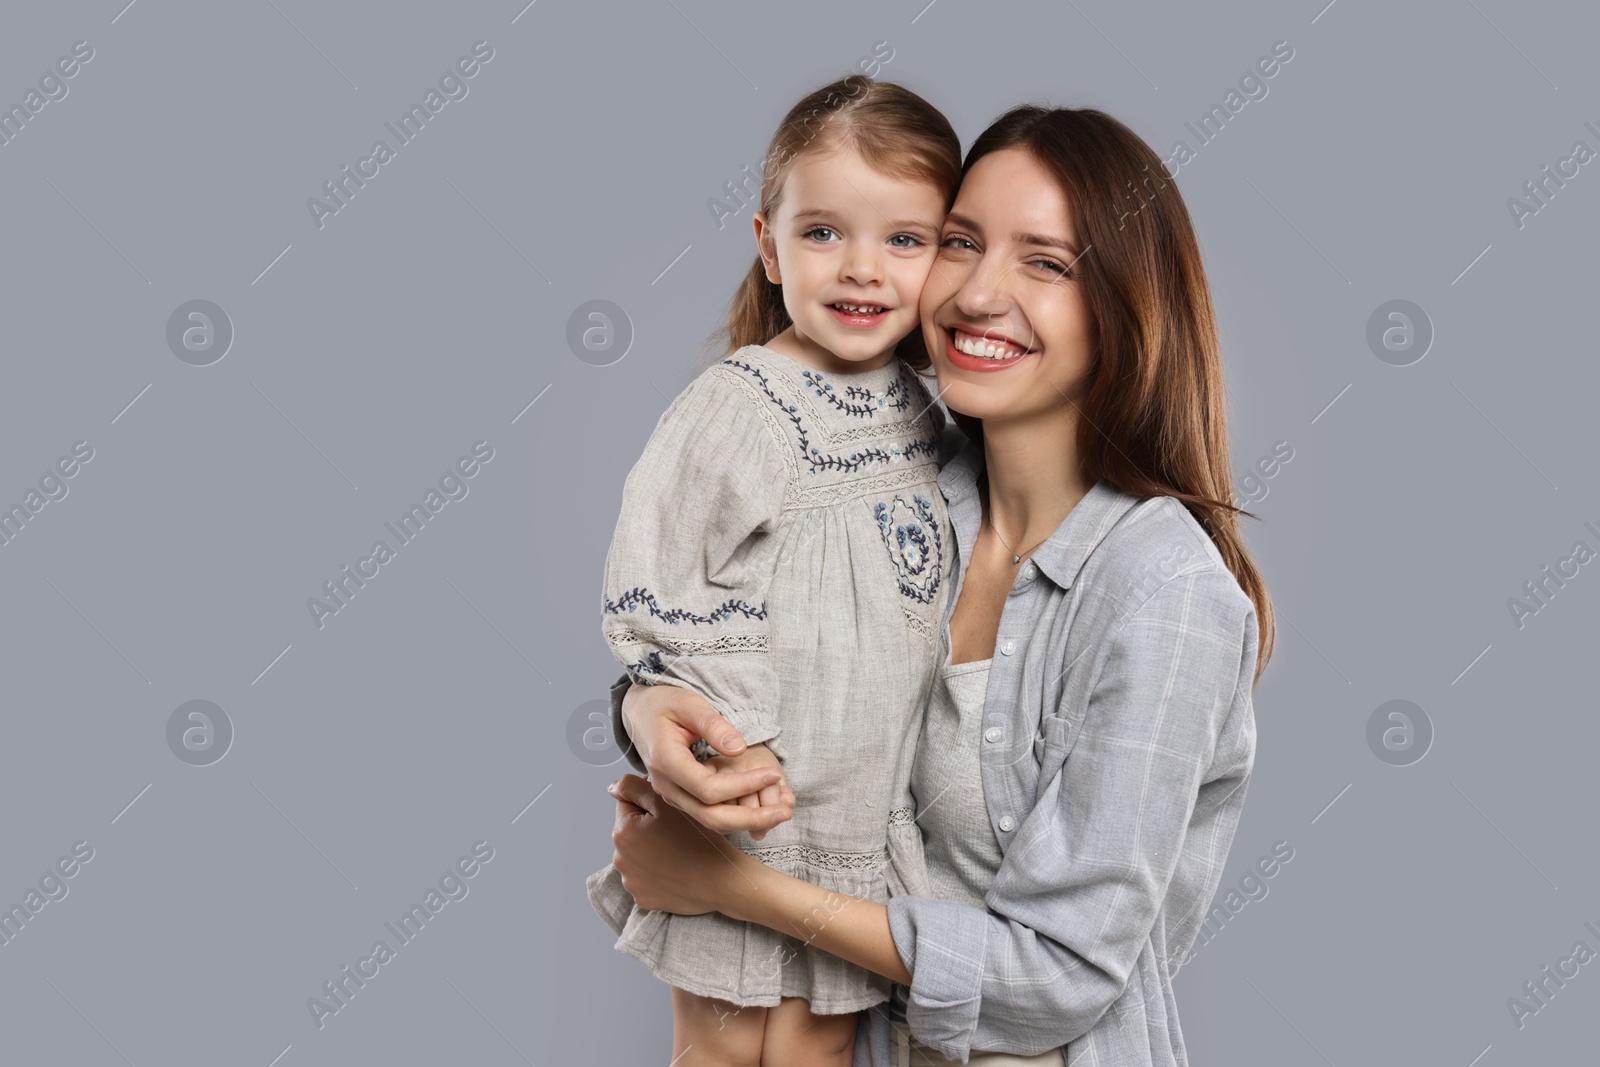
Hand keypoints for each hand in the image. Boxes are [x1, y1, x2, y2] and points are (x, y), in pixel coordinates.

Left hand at [608, 773, 749, 914]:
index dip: (650, 801)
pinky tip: (676, 868)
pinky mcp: (643, 898)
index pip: (628, 802)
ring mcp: (631, 882)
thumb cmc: (698, 839)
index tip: (671, 811)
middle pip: (632, 829)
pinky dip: (657, 872)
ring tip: (679, 850)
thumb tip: (613, 787)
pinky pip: (646, 877)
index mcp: (622, 832)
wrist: (721, 882)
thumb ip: (634, 788)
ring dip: (652, 849)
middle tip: (678, 830)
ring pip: (638, 854)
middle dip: (649, 825)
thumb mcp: (667, 803)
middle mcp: (620, 859)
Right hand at [620, 683, 794, 834]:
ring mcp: (673, 795)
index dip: (744, 785)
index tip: (773, 774)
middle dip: (751, 819)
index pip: (709, 789)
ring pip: (711, 821)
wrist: (639, 714)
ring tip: (780, 813)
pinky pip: (710, 813)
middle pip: (711, 817)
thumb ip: (712, 724)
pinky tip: (763, 809)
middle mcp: (667, 786)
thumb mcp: (688, 703)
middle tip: (785, 812)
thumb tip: (739, 749)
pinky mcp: (682, 796)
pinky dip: (737, 815)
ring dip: (747, 822)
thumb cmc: (664, 703)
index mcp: (666, 762)